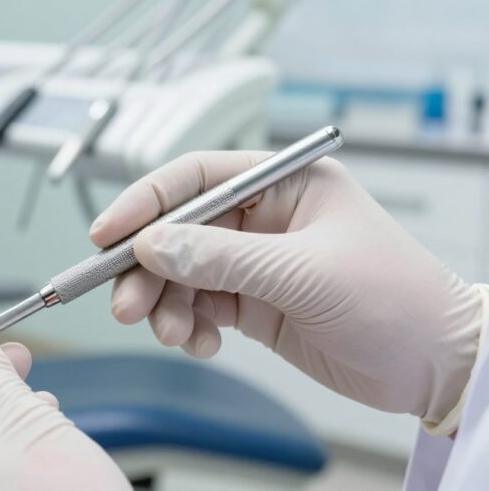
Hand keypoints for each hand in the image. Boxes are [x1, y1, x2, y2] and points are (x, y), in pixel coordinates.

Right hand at [90, 152, 484, 429]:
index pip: (196, 178)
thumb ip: (220, 257)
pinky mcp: (253, 302)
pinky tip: (201, 344)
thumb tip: (152, 245)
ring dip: (165, 304)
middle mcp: (263, 217)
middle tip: (127, 304)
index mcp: (283, 183)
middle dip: (148, 268)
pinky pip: (198, 306)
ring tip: (171, 334)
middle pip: (178, 230)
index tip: (108, 233)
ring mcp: (255, 261)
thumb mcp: (302, 272)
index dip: (145, 202)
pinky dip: (188, 326)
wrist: (435, 365)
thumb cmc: (396, 299)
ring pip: (181, 273)